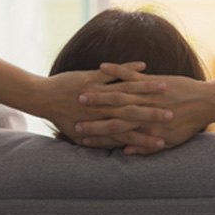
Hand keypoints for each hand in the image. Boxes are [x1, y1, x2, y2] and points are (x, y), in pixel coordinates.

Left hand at [35, 63, 173, 148]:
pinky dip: (128, 68)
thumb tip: (123, 151)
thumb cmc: (61, 117)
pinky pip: (114, 72)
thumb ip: (104, 142)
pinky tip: (144, 63)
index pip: (130, 133)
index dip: (149, 135)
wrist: (42, 99)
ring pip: (127, 91)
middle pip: (134, 112)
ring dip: (148, 89)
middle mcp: (103, 110)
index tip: (166, 137)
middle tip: (173, 114)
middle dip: (155, 113)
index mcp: (102, 125)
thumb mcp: (81, 134)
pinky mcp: (93, 77)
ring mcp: (99, 92)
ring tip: (166, 87)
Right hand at [74, 64, 214, 154]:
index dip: (94, 134)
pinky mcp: (153, 81)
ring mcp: (147, 96)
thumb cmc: (189, 123)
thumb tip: (128, 152)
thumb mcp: (170, 140)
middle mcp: (143, 113)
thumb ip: (147, 146)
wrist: (207, 104)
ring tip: (80, 93)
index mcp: (145, 129)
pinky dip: (117, 70)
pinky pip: (131, 75)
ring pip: (118, 95)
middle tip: (72, 115)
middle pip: (111, 115)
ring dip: (98, 94)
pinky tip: (102, 65)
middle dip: (90, 115)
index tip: (78, 134)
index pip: (114, 134)